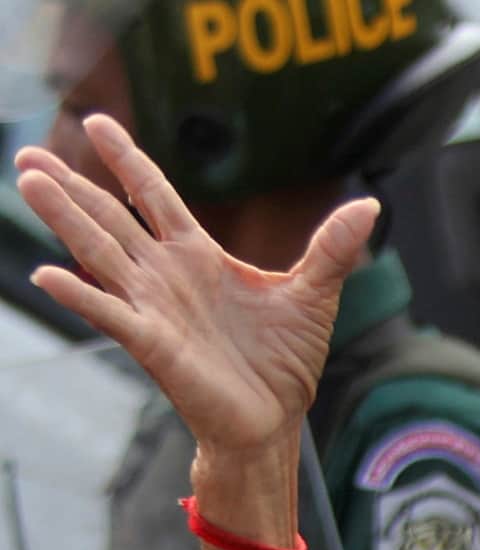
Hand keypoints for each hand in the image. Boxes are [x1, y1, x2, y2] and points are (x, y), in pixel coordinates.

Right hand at [14, 116, 376, 457]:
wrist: (276, 420)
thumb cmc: (285, 362)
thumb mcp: (315, 296)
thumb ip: (332, 249)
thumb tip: (370, 205)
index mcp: (198, 256)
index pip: (153, 195)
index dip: (127, 160)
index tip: (96, 123)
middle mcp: (165, 275)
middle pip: (110, 217)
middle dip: (71, 184)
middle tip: (26, 153)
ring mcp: (153, 307)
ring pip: (99, 252)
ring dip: (64, 218)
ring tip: (29, 181)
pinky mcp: (154, 344)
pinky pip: (109, 315)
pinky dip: (80, 296)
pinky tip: (48, 275)